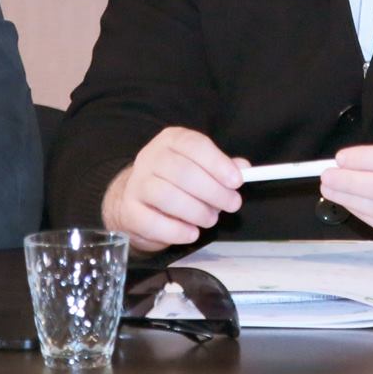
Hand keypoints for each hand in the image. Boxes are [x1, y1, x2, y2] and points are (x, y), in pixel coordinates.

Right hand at [100, 127, 243, 254]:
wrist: (134, 199)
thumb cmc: (174, 181)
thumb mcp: (199, 167)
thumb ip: (221, 167)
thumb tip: (243, 168)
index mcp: (171, 140)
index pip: (194, 145)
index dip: (217, 163)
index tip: (236, 181)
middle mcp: (150, 158)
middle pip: (182, 172)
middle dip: (213, 191)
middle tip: (231, 204)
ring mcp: (136, 184)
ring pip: (168, 197)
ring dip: (196, 211)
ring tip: (210, 219)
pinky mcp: (129, 212)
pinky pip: (154, 223)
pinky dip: (177, 231)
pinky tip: (191, 232)